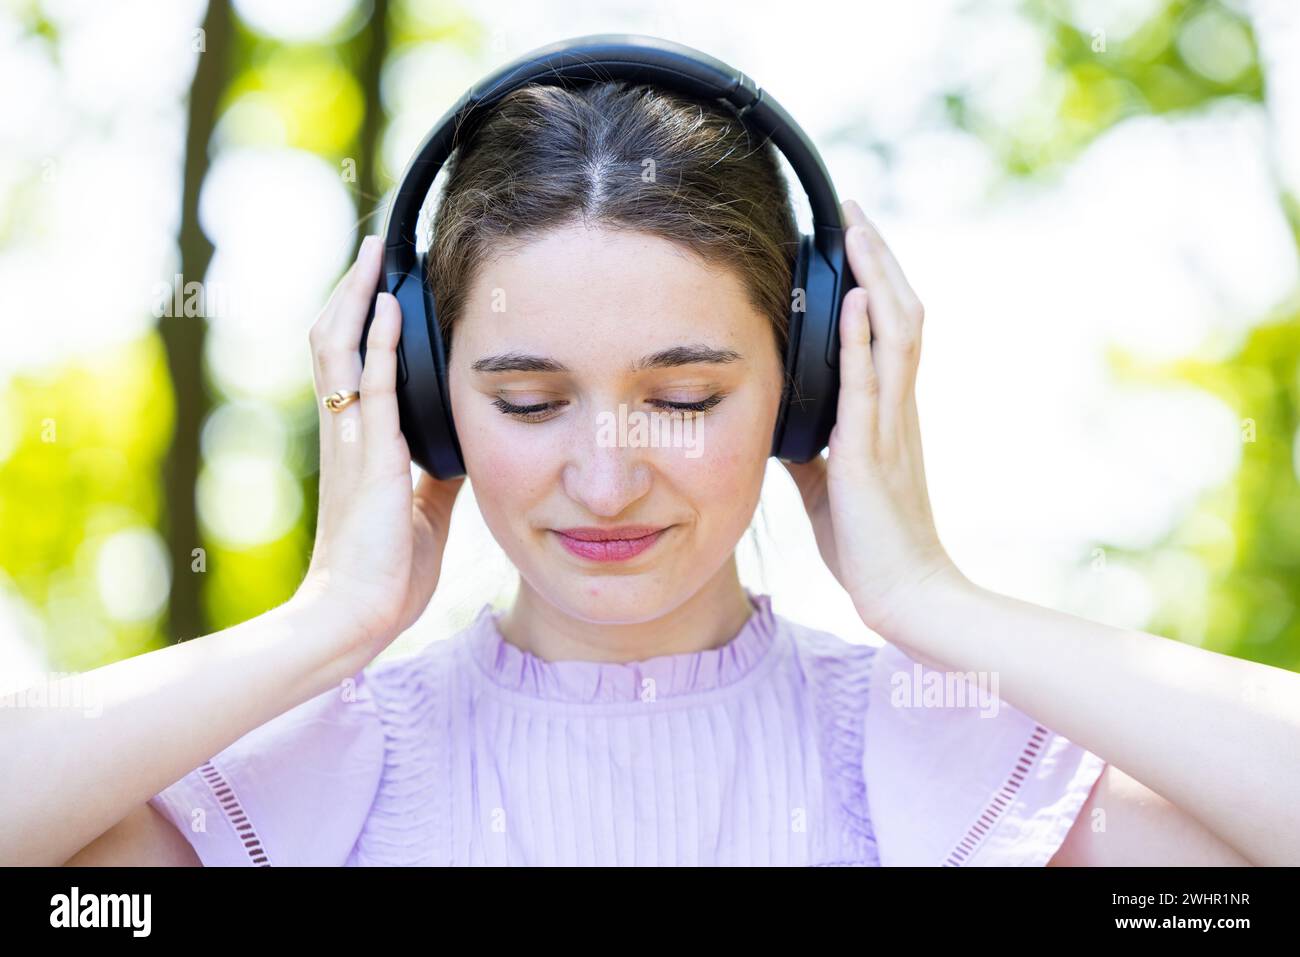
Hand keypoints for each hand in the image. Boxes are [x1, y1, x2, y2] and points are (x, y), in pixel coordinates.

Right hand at [296, 235, 464, 656]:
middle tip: (373, 252)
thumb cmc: (385, 572)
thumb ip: (435, 474)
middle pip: (334, 342)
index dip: (359, 323)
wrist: (356, 616)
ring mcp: (352, 441)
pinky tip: (388, 304)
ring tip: (374, 255)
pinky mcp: (370, 457)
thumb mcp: (423, 510)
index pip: (350, 366)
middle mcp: (345, 433)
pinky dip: (377, 339)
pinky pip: (370, 384)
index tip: (381, 285)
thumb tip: (462, 448)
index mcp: (357, 445)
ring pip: (339, 349)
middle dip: (351, 293)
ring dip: (356, 297)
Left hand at [782, 200, 964, 634]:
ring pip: (896, 332)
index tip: (852, 238)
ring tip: (856, 229)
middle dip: (876, 258)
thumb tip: (778, 425)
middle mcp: (897, 408)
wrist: (905, 594)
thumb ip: (810, 448)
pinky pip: (870, 383)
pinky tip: (857, 299)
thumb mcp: (827, 485)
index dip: (876, 280)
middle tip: (852, 210)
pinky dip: (863, 338)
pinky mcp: (873, 453)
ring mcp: (890, 426)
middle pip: (900, 313)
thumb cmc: (869, 543)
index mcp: (888, 414)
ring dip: (877, 277)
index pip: (889, 330)